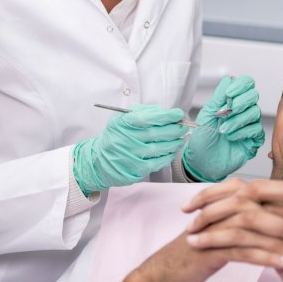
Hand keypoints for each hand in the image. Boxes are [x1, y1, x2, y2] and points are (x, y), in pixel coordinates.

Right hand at [73, 104, 187, 195]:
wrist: (98, 160)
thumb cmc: (117, 136)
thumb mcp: (123, 119)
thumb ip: (144, 112)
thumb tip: (167, 113)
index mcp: (122, 124)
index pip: (148, 118)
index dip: (166, 116)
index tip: (178, 114)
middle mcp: (125, 140)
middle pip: (157, 133)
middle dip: (175, 129)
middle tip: (184, 126)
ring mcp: (131, 156)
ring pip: (160, 148)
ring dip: (175, 143)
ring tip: (180, 138)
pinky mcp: (136, 169)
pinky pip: (158, 162)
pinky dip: (168, 156)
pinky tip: (172, 151)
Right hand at [134, 178, 282, 281]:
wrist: (164, 273)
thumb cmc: (198, 250)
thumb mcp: (223, 228)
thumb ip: (244, 215)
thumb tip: (274, 208)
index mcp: (225, 199)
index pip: (261, 187)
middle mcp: (219, 207)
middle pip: (258, 195)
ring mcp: (213, 228)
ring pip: (252, 222)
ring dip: (281, 231)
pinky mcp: (209, 250)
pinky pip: (242, 250)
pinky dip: (266, 256)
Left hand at [183, 75, 264, 181]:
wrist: (201, 161)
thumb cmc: (202, 138)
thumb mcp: (207, 113)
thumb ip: (219, 96)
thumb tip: (229, 79)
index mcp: (232, 101)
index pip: (246, 83)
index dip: (240, 86)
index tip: (228, 95)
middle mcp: (243, 110)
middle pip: (253, 95)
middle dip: (240, 103)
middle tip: (226, 112)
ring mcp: (250, 124)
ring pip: (255, 112)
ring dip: (237, 120)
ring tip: (223, 130)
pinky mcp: (254, 139)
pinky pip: (256, 129)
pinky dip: (242, 132)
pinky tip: (232, 137)